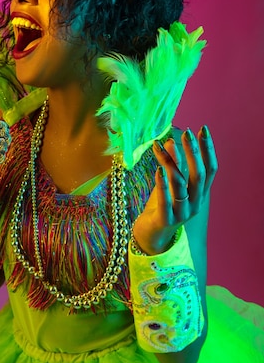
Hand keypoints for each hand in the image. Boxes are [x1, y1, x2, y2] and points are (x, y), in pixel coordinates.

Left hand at [132, 126, 217, 254]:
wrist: (151, 233)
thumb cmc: (162, 205)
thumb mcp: (169, 183)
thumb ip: (173, 164)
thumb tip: (170, 140)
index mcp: (200, 194)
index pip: (210, 169)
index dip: (208, 149)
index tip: (203, 129)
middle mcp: (195, 203)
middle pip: (198, 175)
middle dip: (193, 152)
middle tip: (186, 133)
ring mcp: (182, 213)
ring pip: (180, 185)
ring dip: (172, 162)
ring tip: (163, 145)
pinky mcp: (166, 220)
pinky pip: (165, 200)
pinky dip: (162, 183)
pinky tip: (158, 169)